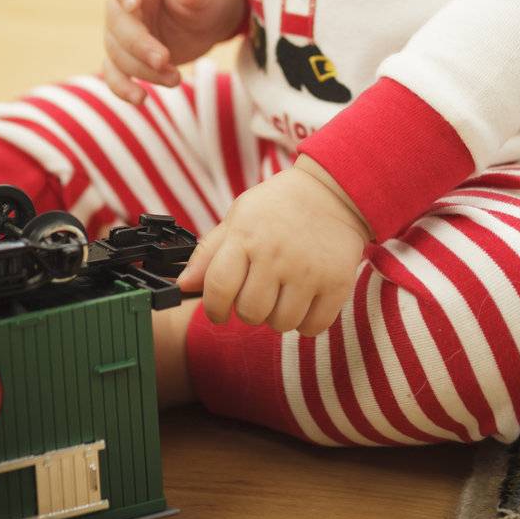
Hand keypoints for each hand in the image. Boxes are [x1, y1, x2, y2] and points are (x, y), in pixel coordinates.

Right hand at [103, 0, 244, 104]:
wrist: (210, 11)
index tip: (133, 5)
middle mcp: (124, 2)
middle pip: (117, 22)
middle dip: (138, 45)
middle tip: (164, 59)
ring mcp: (125, 30)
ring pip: (118, 53)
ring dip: (142, 70)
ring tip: (175, 78)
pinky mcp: (131, 57)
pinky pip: (116, 73)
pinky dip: (123, 88)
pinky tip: (140, 99)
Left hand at [177, 161, 370, 334]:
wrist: (332, 191)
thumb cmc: (278, 205)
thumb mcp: (239, 216)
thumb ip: (209, 252)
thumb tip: (183, 285)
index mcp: (246, 234)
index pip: (218, 289)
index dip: (214, 309)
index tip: (219, 311)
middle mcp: (276, 253)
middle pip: (250, 312)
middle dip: (250, 309)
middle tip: (260, 291)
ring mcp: (308, 269)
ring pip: (281, 324)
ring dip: (279, 316)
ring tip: (285, 291)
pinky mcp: (336, 283)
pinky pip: (313, 327)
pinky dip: (307, 321)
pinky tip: (307, 298)